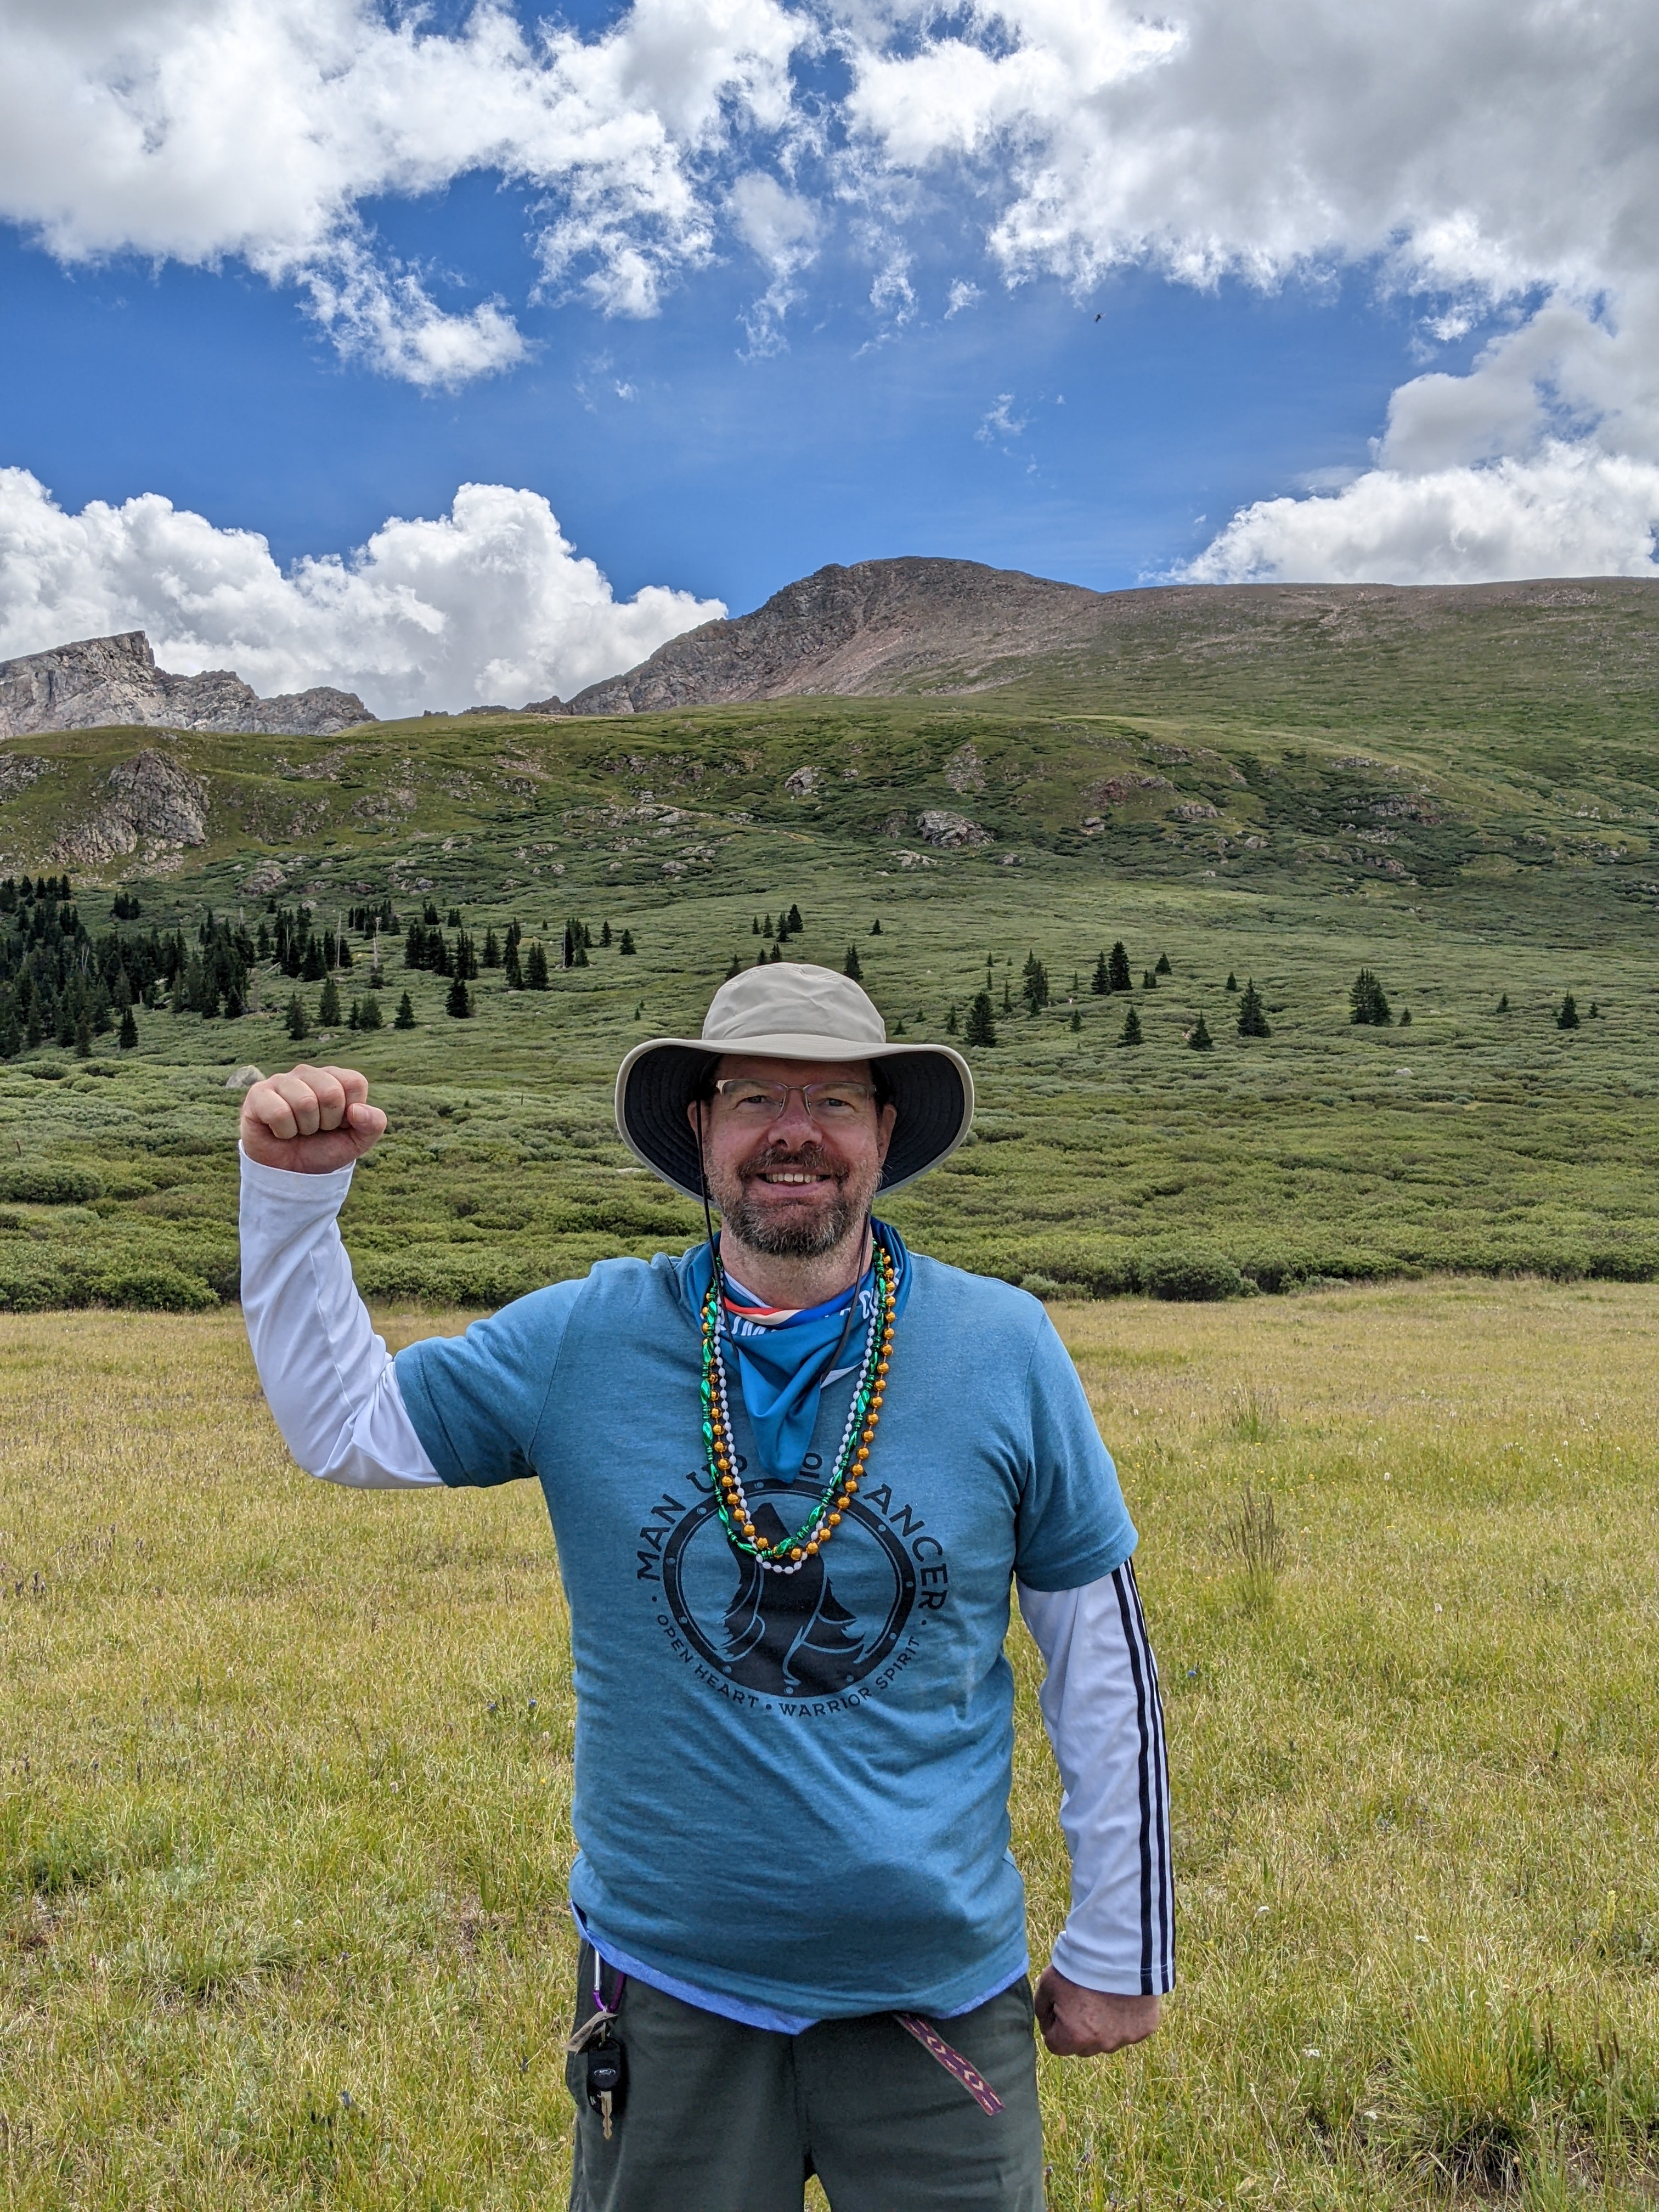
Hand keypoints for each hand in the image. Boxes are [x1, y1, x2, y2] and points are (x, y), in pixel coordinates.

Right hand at [240, 1064, 386, 1173]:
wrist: (290, 1173)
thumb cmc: (323, 1150)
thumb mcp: (358, 1141)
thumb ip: (373, 1124)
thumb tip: (357, 1109)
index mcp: (334, 1078)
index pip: (355, 1082)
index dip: (349, 1113)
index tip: (338, 1124)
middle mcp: (307, 1073)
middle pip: (330, 1092)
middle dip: (327, 1122)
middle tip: (315, 1130)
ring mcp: (281, 1081)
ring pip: (305, 1102)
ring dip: (304, 1128)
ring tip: (298, 1131)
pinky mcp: (257, 1094)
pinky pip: (279, 1112)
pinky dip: (284, 1131)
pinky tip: (280, 1131)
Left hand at [1034, 1967, 1159, 2057]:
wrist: (1119, 1951)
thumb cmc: (1080, 1966)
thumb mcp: (1048, 1983)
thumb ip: (1042, 2008)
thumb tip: (1047, 2023)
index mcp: (1075, 2037)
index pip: (1055, 2045)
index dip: (1054, 2025)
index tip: (1061, 2006)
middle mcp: (1102, 2045)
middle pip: (1082, 2046)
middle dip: (1078, 2028)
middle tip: (1083, 1999)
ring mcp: (1126, 2038)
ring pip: (1107, 2039)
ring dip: (1103, 2025)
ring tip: (1104, 1996)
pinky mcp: (1145, 2028)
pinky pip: (1129, 2029)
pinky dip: (1125, 2018)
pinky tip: (1123, 1997)